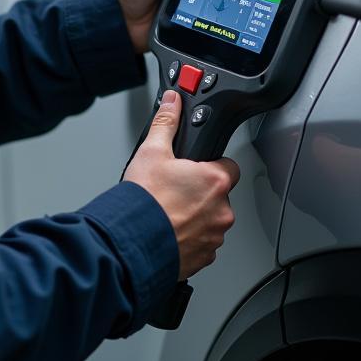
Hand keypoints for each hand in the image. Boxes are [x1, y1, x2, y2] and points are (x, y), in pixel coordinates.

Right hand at [124, 90, 238, 279]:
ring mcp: (214, 236)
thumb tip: (172, 102)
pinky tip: (168, 230)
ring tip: (168, 212)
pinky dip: (188, 238)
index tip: (195, 167)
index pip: (229, 166)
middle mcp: (222, 210)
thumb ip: (166, 123)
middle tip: (175, 190)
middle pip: (218, 194)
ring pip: (210, 220)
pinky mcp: (204, 257)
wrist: (131, 243)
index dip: (210, 164)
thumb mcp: (152, 151)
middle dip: (200, 192)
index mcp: (215, 180)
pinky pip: (202, 243)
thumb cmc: (144, 201)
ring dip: (195, 216)